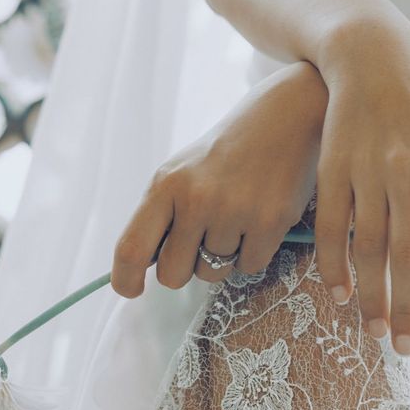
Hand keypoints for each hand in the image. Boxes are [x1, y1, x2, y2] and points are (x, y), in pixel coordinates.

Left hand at [111, 61, 327, 297]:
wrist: (283, 118)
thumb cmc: (225, 153)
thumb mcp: (181, 172)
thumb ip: (160, 216)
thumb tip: (142, 268)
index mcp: (165, 184)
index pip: (131, 248)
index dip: (125, 279)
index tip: (132, 290)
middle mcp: (196, 199)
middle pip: (173, 274)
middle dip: (185, 267)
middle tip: (201, 239)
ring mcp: (234, 212)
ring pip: (213, 273)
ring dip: (222, 257)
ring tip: (235, 218)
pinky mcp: (270, 223)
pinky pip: (248, 266)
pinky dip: (252, 252)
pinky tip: (257, 220)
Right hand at [314, 18, 409, 352]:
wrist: (376, 58)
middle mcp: (408, 171)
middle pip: (406, 255)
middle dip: (408, 308)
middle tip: (408, 350)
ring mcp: (366, 170)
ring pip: (365, 247)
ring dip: (370, 296)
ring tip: (376, 333)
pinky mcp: (332, 168)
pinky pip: (331, 227)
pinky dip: (333, 265)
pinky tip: (339, 295)